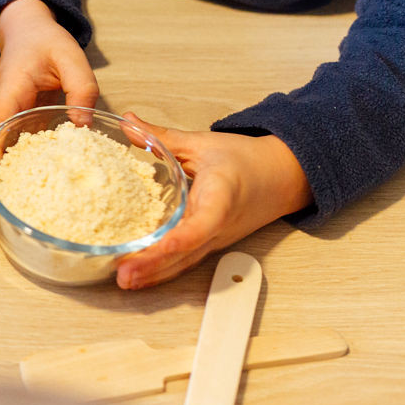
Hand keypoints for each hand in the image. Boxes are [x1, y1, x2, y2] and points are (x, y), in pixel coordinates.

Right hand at [0, 0, 98, 207]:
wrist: (30, 27)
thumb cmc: (46, 39)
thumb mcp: (70, 57)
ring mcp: (7, 114)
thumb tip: (82, 125)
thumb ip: (81, 88)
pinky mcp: (16, 117)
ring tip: (2, 205)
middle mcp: (2, 107)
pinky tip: (23, 184)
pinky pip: (11, 143)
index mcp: (9, 93)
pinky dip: (13, 164)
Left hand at [115, 117, 312, 289]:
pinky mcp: (209, 244)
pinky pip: (184, 261)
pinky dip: (161, 271)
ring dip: (154, 275)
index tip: (158, 248)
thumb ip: (161, 137)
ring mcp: (215, 239)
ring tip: (124, 281)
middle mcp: (218, 225)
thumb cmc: (247, 159)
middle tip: (122, 276)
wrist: (282, 176)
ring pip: (183, 262)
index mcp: (220, 197)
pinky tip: (138, 277)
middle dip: (153, 266)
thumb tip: (128, 122)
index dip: (179, 239)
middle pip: (185, 252)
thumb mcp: (202, 143)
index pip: (201, 225)